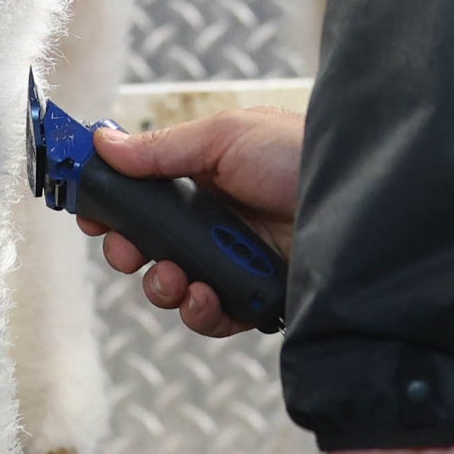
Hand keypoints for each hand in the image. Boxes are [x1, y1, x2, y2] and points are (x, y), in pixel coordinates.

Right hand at [79, 106, 301, 338]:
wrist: (363, 202)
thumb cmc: (301, 154)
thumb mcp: (227, 137)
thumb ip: (162, 149)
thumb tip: (104, 141)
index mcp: (204, 178)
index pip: (143, 197)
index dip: (112, 208)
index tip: (90, 215)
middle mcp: (216, 221)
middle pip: (149, 248)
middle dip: (129, 253)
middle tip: (128, 252)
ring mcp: (235, 261)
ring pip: (175, 287)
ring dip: (162, 286)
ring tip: (173, 277)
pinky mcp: (256, 298)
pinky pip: (213, 316)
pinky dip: (201, 312)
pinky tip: (205, 297)